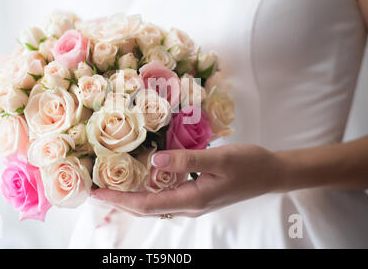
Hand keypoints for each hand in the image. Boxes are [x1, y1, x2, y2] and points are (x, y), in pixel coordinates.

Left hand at [90, 144, 283, 217]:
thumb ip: (187, 160)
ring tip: (112, 186)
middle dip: (119, 201)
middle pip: (146, 208)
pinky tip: (142, 179)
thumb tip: (154, 161)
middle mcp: (189, 205)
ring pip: (155, 203)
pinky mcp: (197, 193)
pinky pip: (165, 196)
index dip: (120, 199)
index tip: (97, 193)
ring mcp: (193, 201)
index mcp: (192, 199)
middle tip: (96, 191)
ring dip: (131, 197)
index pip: (147, 204)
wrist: (271, 172)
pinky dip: (148, 190)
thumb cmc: (249, 164)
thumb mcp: (220, 158)